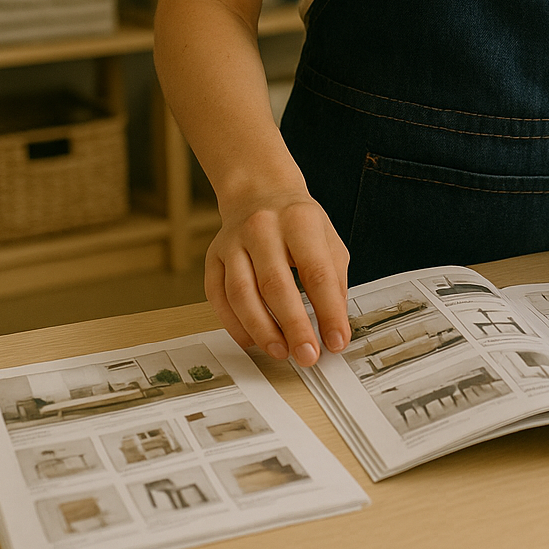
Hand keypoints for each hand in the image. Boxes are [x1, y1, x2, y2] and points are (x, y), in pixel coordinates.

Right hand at [203, 192, 351, 365]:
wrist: (259, 193)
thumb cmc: (298, 222)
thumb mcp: (328, 240)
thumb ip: (334, 281)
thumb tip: (334, 327)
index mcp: (299, 221)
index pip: (316, 272)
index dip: (328, 311)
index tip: (336, 341)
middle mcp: (262, 228)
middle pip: (276, 285)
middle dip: (294, 327)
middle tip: (307, 356)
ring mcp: (232, 243)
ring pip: (242, 294)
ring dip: (262, 330)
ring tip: (282, 351)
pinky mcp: (213, 257)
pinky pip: (218, 297)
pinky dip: (235, 325)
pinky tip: (253, 339)